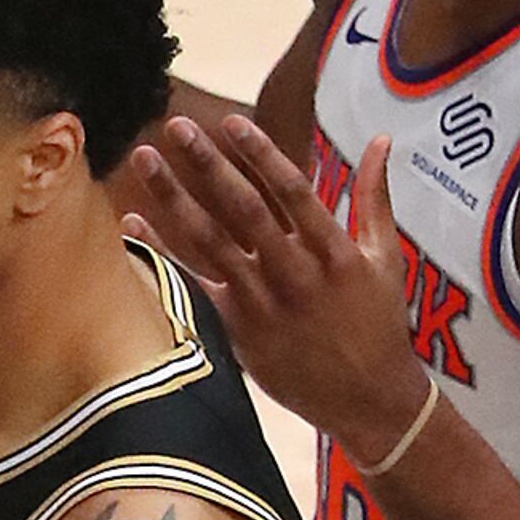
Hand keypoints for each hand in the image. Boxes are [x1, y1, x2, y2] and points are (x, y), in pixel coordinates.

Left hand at [130, 114, 435, 450]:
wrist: (365, 396)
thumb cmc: (378, 323)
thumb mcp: (386, 258)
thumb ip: (375, 198)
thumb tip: (382, 141)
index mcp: (332, 249)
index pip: (290, 189)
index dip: (258, 154)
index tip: (230, 123)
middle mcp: (292, 271)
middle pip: (240, 207)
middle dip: (206, 164)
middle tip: (176, 126)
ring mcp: (260, 301)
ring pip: (208, 240)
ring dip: (172, 198)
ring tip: (145, 160)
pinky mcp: (236, 329)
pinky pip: (190, 287)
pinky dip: (160, 255)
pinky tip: (134, 225)